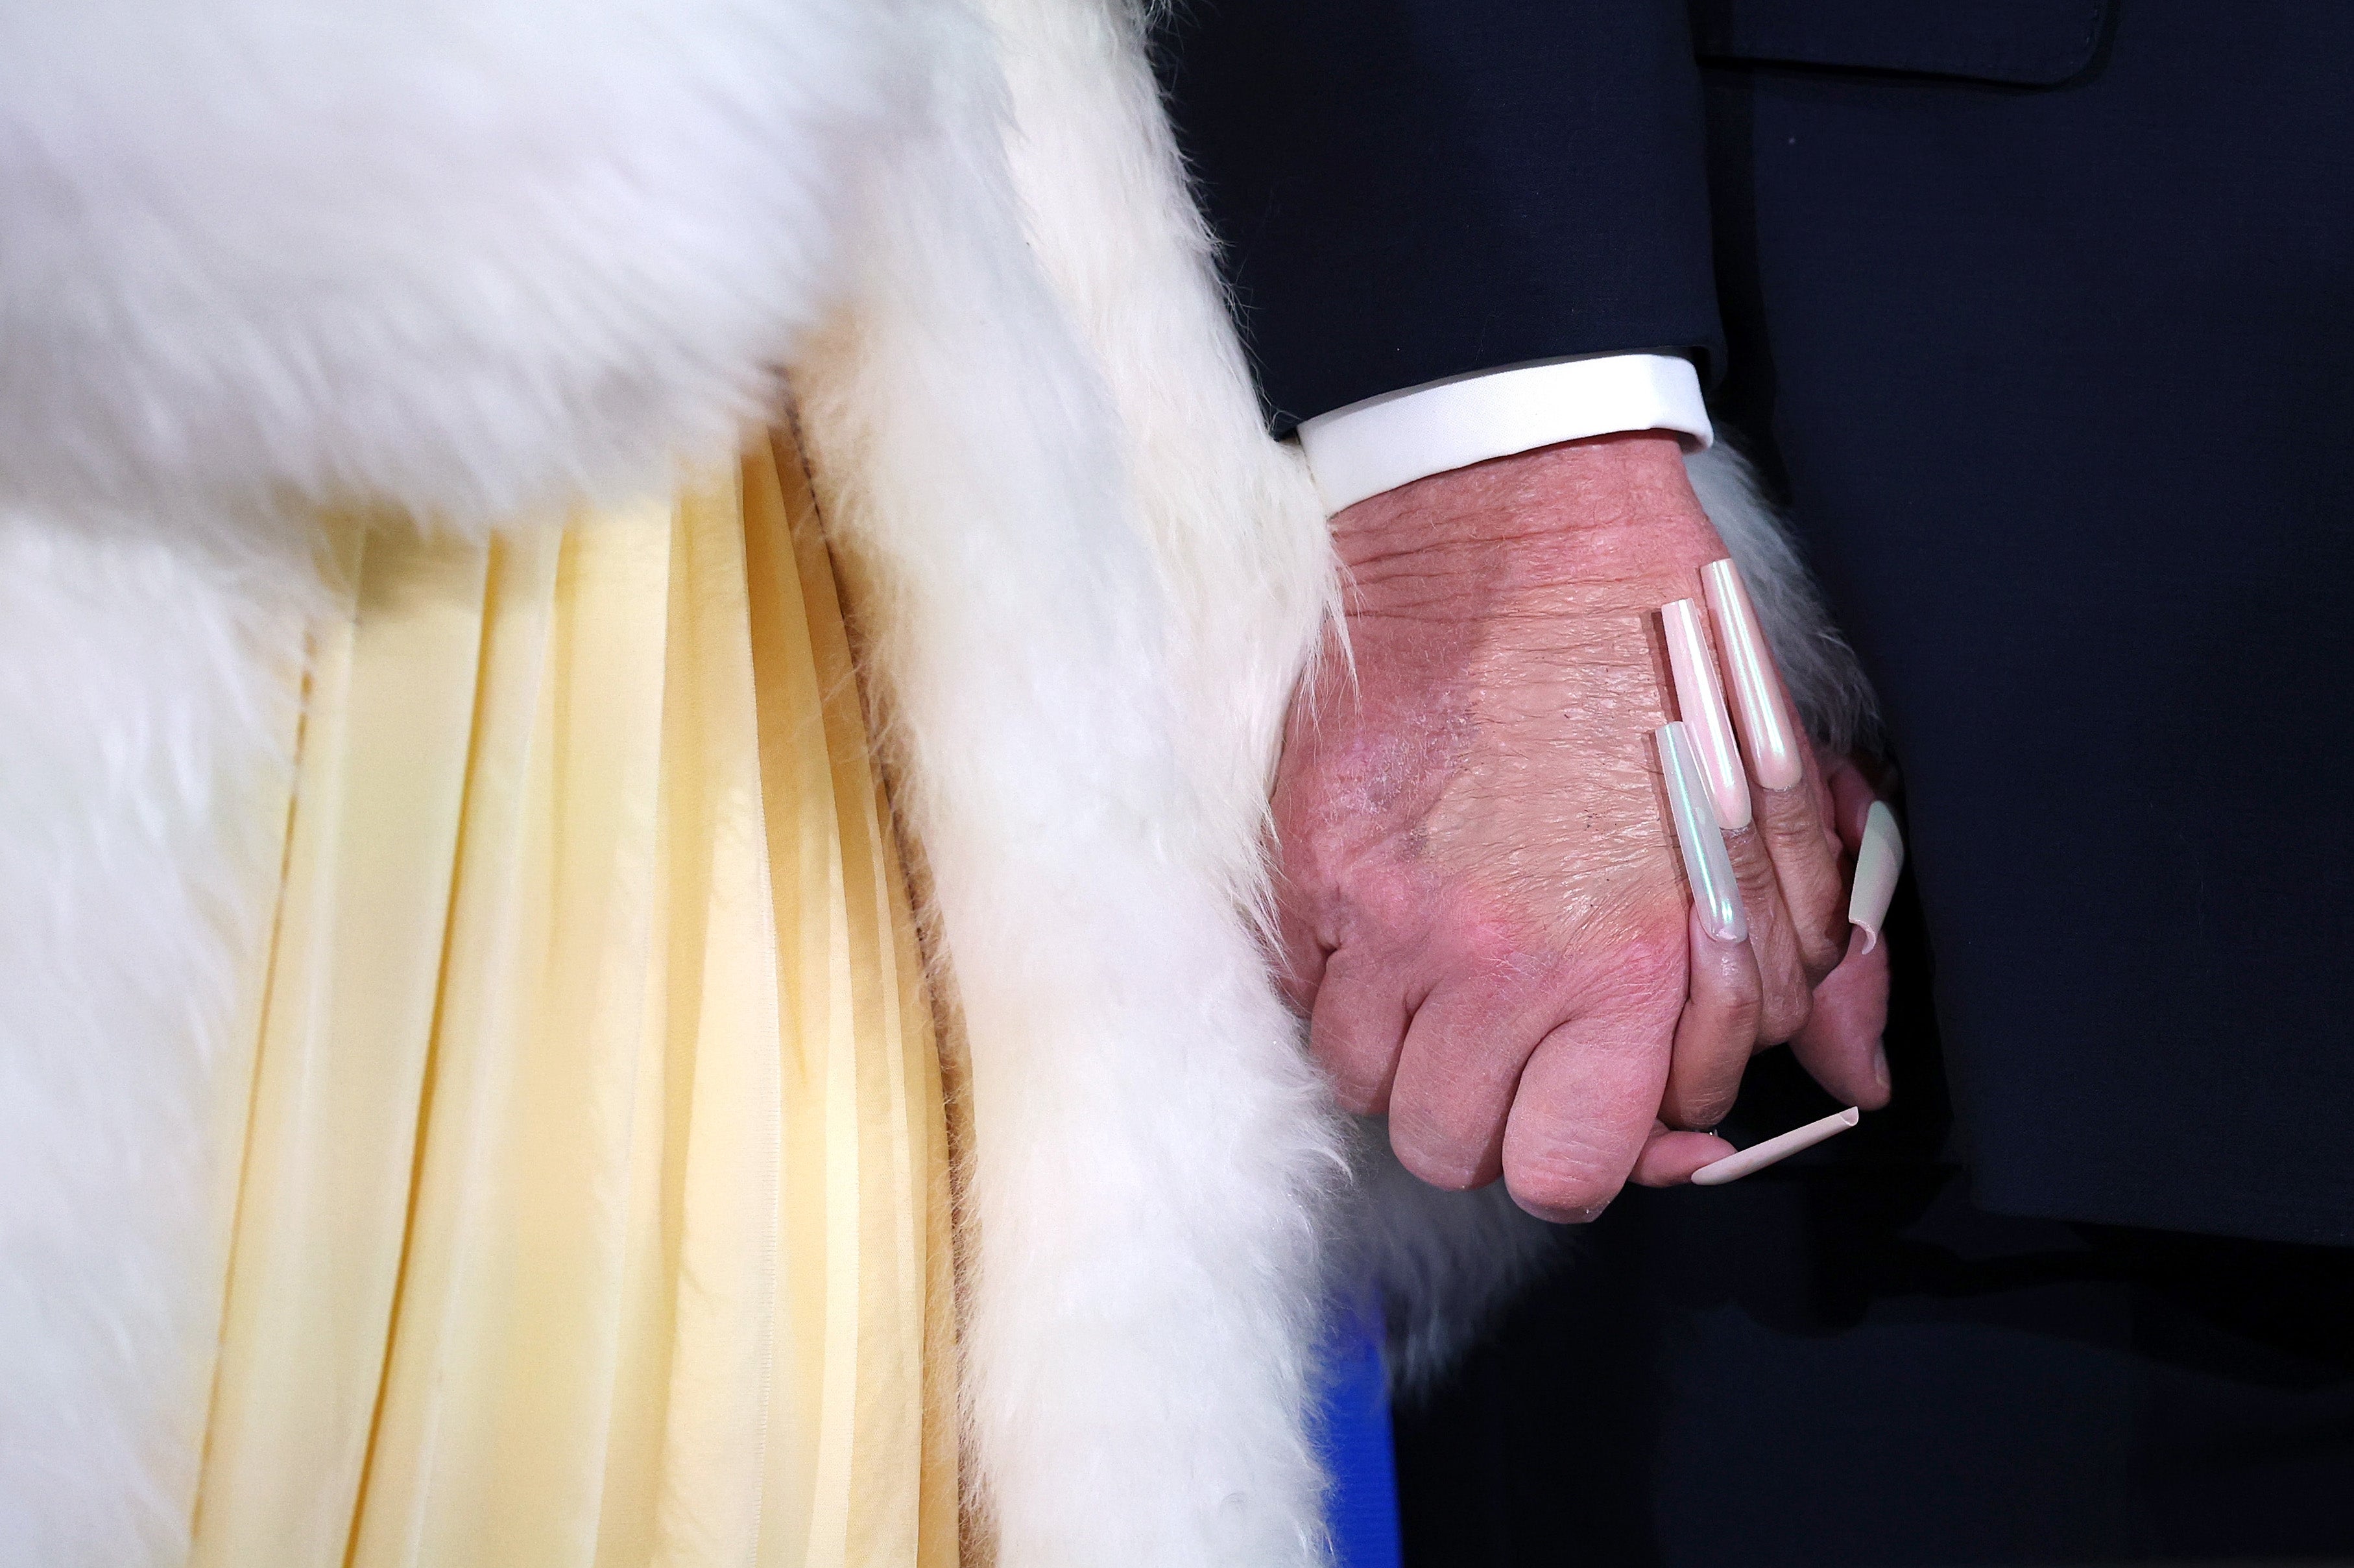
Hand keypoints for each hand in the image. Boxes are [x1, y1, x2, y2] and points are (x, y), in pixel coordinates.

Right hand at [1272, 433, 1886, 1220]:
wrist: (1513, 519)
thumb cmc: (1653, 650)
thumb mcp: (1776, 803)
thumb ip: (1809, 960)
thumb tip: (1852, 1076)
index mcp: (1631, 961)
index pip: (1578, 1166)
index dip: (1592, 1147)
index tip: (1598, 1096)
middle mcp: (1497, 962)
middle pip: (1453, 1148)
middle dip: (1491, 1117)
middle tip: (1519, 1043)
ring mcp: (1383, 918)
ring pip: (1365, 1086)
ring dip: (1407, 1056)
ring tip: (1448, 981)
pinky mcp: (1307, 864)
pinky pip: (1301, 998)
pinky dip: (1339, 988)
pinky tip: (1387, 931)